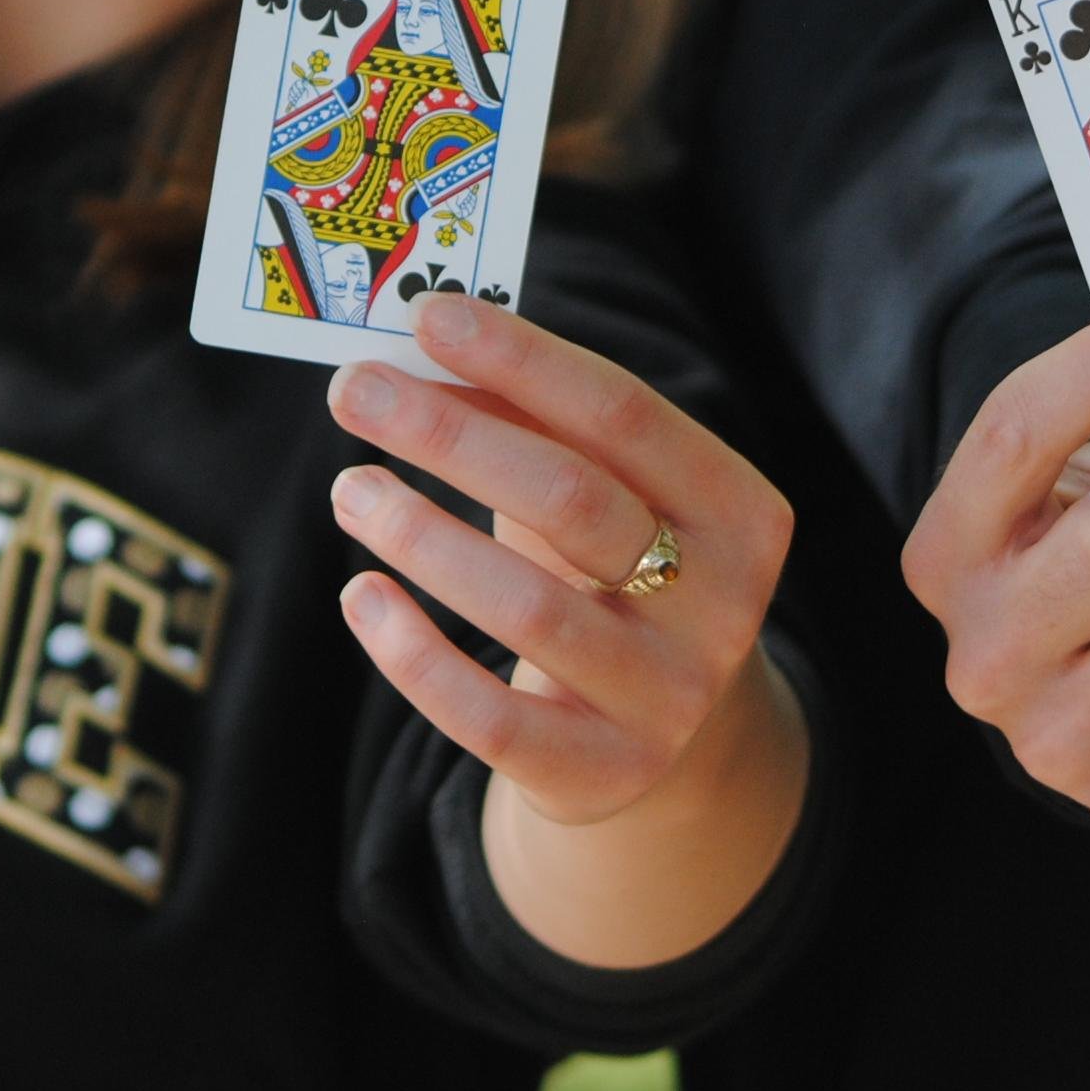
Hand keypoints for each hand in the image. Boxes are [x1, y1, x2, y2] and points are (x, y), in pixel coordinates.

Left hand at [324, 289, 795, 831]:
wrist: (669, 738)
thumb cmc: (614, 574)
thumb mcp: (602, 493)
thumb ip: (534, 424)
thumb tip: (421, 351)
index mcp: (739, 511)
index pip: (624, 413)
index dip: (523, 359)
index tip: (429, 316)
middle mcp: (721, 607)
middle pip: (572, 499)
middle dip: (450, 434)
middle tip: (353, 390)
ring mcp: (668, 699)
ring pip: (526, 607)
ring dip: (419, 534)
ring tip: (350, 487)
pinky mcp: (601, 774)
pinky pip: (489, 716)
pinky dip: (412, 651)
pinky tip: (361, 595)